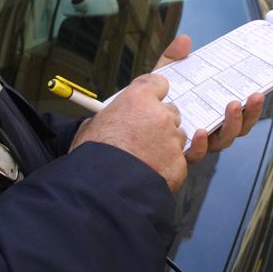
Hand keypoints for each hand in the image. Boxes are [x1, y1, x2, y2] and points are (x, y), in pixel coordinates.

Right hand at [70, 74, 186, 190]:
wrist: (103, 188)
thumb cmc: (93, 156)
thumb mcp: (93, 125)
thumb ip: (112, 115)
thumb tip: (110, 118)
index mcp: (138, 99)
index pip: (158, 83)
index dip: (154, 93)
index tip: (150, 100)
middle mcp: (160, 115)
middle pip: (170, 112)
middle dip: (160, 122)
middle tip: (143, 136)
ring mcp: (172, 139)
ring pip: (177, 137)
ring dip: (166, 145)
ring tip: (144, 158)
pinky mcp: (179, 163)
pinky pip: (178, 161)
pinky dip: (167, 167)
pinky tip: (149, 173)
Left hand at [154, 35, 264, 162]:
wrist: (128, 125)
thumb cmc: (152, 102)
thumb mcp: (164, 78)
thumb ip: (173, 59)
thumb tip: (185, 40)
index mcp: (211, 113)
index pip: (238, 112)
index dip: (251, 107)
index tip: (258, 92)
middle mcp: (210, 131)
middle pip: (238, 128)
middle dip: (249, 114)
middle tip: (253, 96)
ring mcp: (198, 144)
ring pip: (223, 141)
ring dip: (232, 124)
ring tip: (233, 106)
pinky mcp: (182, 154)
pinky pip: (196, 153)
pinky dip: (201, 144)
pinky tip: (199, 131)